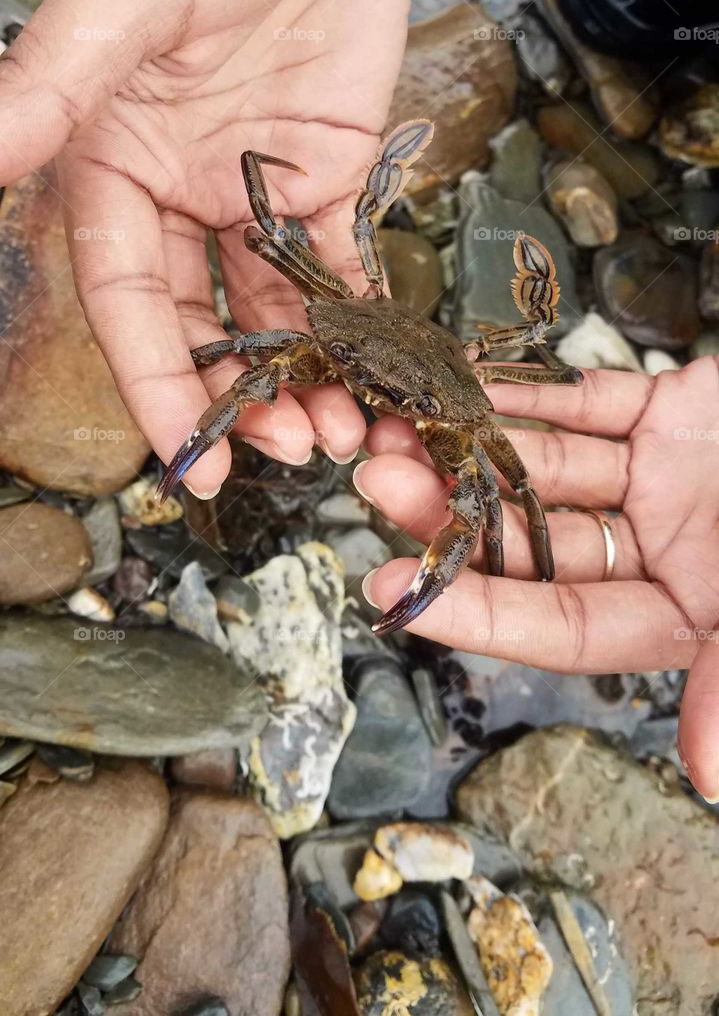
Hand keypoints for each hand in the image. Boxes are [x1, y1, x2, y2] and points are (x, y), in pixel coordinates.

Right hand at [0, 0, 421, 494]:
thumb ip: (57, 84)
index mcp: (108, 162)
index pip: (125, 297)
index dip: (152, 380)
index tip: (182, 457)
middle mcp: (175, 190)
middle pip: (199, 319)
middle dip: (237, 396)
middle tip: (287, 453)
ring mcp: (253, 190)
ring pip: (271, 308)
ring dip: (302, 374)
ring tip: (338, 428)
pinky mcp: (327, 176)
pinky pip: (338, 265)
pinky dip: (355, 319)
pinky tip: (378, 368)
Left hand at [357, 356, 718, 800]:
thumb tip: (709, 777)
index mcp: (692, 617)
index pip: (568, 624)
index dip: (482, 611)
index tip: (394, 594)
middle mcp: (666, 553)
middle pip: (540, 540)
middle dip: (457, 513)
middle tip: (376, 484)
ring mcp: (665, 479)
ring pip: (551, 466)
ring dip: (477, 445)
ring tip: (397, 422)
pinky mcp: (676, 410)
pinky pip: (593, 399)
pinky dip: (535, 390)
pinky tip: (468, 380)